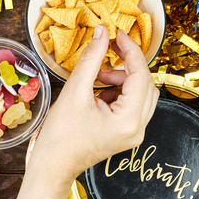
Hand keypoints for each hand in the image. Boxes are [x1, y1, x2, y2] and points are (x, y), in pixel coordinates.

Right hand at [29, 25, 158, 182]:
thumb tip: (102, 33)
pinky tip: (98, 91)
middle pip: (146, 84)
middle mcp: (137, 129)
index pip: (140, 75)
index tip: (117, 34)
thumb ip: (91, 59)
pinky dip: (118, 91)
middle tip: (108, 49)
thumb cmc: (60, 135)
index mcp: (128, 120)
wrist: (52, 165)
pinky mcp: (126, 133)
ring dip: (122, 78)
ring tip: (97, 76)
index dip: (130, 51)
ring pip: (141, 93)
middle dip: (126, 64)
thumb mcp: (74, 91)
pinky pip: (132, 104)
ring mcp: (133, 133)